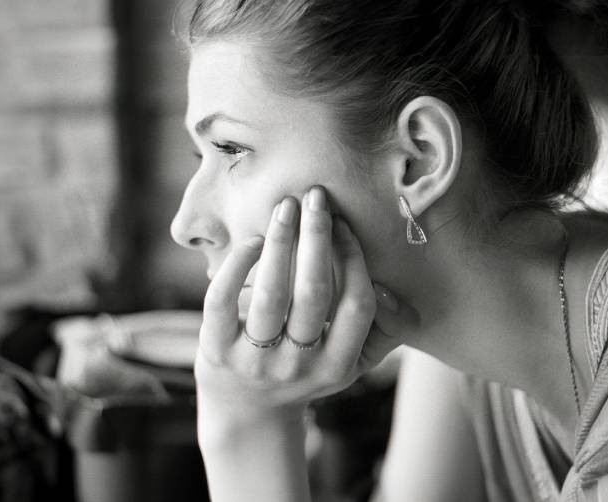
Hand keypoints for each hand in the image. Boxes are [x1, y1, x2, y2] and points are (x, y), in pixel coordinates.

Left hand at [195, 186, 405, 421]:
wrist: (246, 412)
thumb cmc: (303, 369)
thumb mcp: (347, 362)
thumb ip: (381, 330)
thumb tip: (391, 288)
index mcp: (337, 366)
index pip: (357, 305)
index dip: (353, 258)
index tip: (344, 222)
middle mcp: (297, 366)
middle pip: (314, 292)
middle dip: (317, 237)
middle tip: (315, 195)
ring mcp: (254, 360)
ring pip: (271, 293)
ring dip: (281, 241)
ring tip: (285, 206)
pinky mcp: (215, 350)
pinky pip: (221, 301)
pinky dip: (237, 265)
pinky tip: (253, 242)